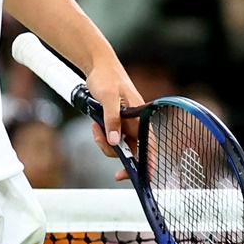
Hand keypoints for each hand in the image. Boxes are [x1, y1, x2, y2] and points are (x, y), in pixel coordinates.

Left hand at [86, 59, 144, 176]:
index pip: (149, 147)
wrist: (98, 66)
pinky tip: (95, 124)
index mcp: (141, 118)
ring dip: (104, 141)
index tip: (140, 178)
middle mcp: (136, 123)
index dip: (146, 165)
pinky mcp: (117, 122)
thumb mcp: (108, 98)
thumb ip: (112, 119)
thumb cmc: (107, 77)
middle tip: (98, 136)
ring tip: (94, 125)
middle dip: (113, 150)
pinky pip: (111, 137)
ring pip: (118, 145)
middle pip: (130, 150)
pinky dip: (101, 135)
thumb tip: (114, 141)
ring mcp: (126, 123)